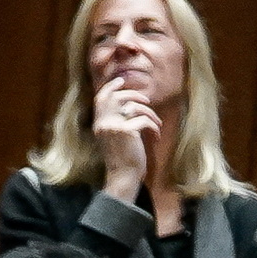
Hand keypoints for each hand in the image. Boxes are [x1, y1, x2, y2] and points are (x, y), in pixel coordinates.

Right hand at [90, 73, 158, 197]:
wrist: (124, 176)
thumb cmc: (124, 157)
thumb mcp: (116, 137)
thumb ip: (117, 121)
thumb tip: (130, 104)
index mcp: (99, 124)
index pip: (100, 99)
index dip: (111, 87)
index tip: (121, 81)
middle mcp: (103, 124)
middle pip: (117, 97)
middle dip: (135, 95)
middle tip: (147, 102)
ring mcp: (114, 127)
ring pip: (135, 107)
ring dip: (150, 114)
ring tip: (156, 124)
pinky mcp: (126, 132)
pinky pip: (144, 120)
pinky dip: (154, 127)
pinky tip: (156, 136)